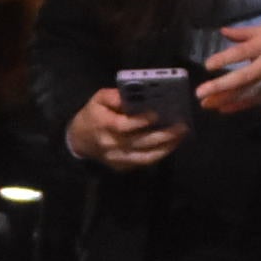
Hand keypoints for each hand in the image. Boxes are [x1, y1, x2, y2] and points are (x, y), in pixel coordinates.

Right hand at [67, 87, 186, 168]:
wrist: (79, 140)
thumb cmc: (92, 115)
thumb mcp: (98, 99)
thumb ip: (115, 96)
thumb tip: (135, 94)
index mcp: (104, 125)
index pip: (124, 126)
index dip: (141, 121)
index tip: (157, 114)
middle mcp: (111, 144)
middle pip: (140, 142)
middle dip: (163, 135)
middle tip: (181, 127)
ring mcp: (117, 158)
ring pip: (146, 156)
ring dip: (166, 147)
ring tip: (181, 136)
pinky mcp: (122, 166)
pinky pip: (144, 162)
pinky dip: (159, 154)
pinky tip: (171, 145)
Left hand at [197, 21, 260, 112]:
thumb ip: (243, 32)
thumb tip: (222, 31)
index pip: (241, 52)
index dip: (225, 59)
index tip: (207, 66)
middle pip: (242, 77)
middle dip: (221, 86)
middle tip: (200, 93)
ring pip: (247, 92)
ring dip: (226, 99)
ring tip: (206, 104)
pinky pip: (255, 100)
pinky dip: (239, 106)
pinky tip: (223, 109)